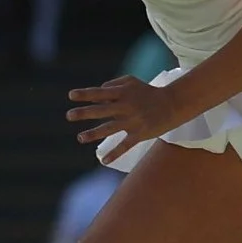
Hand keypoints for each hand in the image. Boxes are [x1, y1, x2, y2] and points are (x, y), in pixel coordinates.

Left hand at [66, 77, 182, 153]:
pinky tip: (103, 161)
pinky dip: (115, 153)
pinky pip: (125, 145)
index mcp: (122, 93)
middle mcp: (125, 106)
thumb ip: (112, 85)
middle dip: (84, 113)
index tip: (71, 95)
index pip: (100, 92)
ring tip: (80, 138)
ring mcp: (132, 121)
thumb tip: (96, 95)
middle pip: (101, 110)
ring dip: (94, 133)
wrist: (172, 104)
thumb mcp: (131, 81)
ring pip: (110, 128)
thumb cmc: (148, 91)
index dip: (85, 94)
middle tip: (69, 116)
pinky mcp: (140, 134)